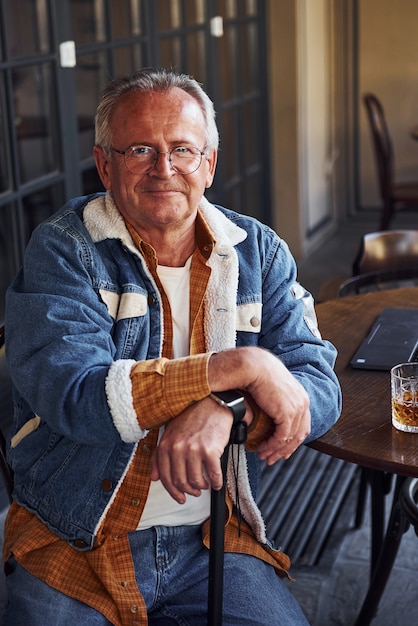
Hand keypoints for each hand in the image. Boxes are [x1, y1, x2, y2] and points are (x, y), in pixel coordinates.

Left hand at [150, 396, 237, 503]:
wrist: (213, 404)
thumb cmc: (193, 417)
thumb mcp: (170, 433)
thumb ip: (159, 456)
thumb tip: (154, 477)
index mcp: (166, 444)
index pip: (165, 477)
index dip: (173, 491)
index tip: (180, 497)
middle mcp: (178, 448)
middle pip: (180, 481)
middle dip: (188, 491)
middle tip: (194, 491)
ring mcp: (194, 449)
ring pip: (195, 481)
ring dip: (201, 487)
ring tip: (205, 484)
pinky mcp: (210, 450)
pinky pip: (213, 475)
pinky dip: (216, 482)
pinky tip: (216, 482)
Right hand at [209, 347, 310, 464]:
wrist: (253, 366)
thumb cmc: (257, 372)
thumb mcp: (271, 387)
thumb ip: (274, 399)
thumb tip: (268, 411)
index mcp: (300, 395)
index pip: (302, 424)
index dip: (292, 440)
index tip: (282, 449)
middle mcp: (302, 402)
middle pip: (299, 434)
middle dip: (285, 450)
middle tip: (273, 458)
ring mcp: (297, 408)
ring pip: (290, 439)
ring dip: (277, 451)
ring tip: (265, 456)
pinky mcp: (287, 414)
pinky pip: (282, 437)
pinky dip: (272, 446)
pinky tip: (262, 448)